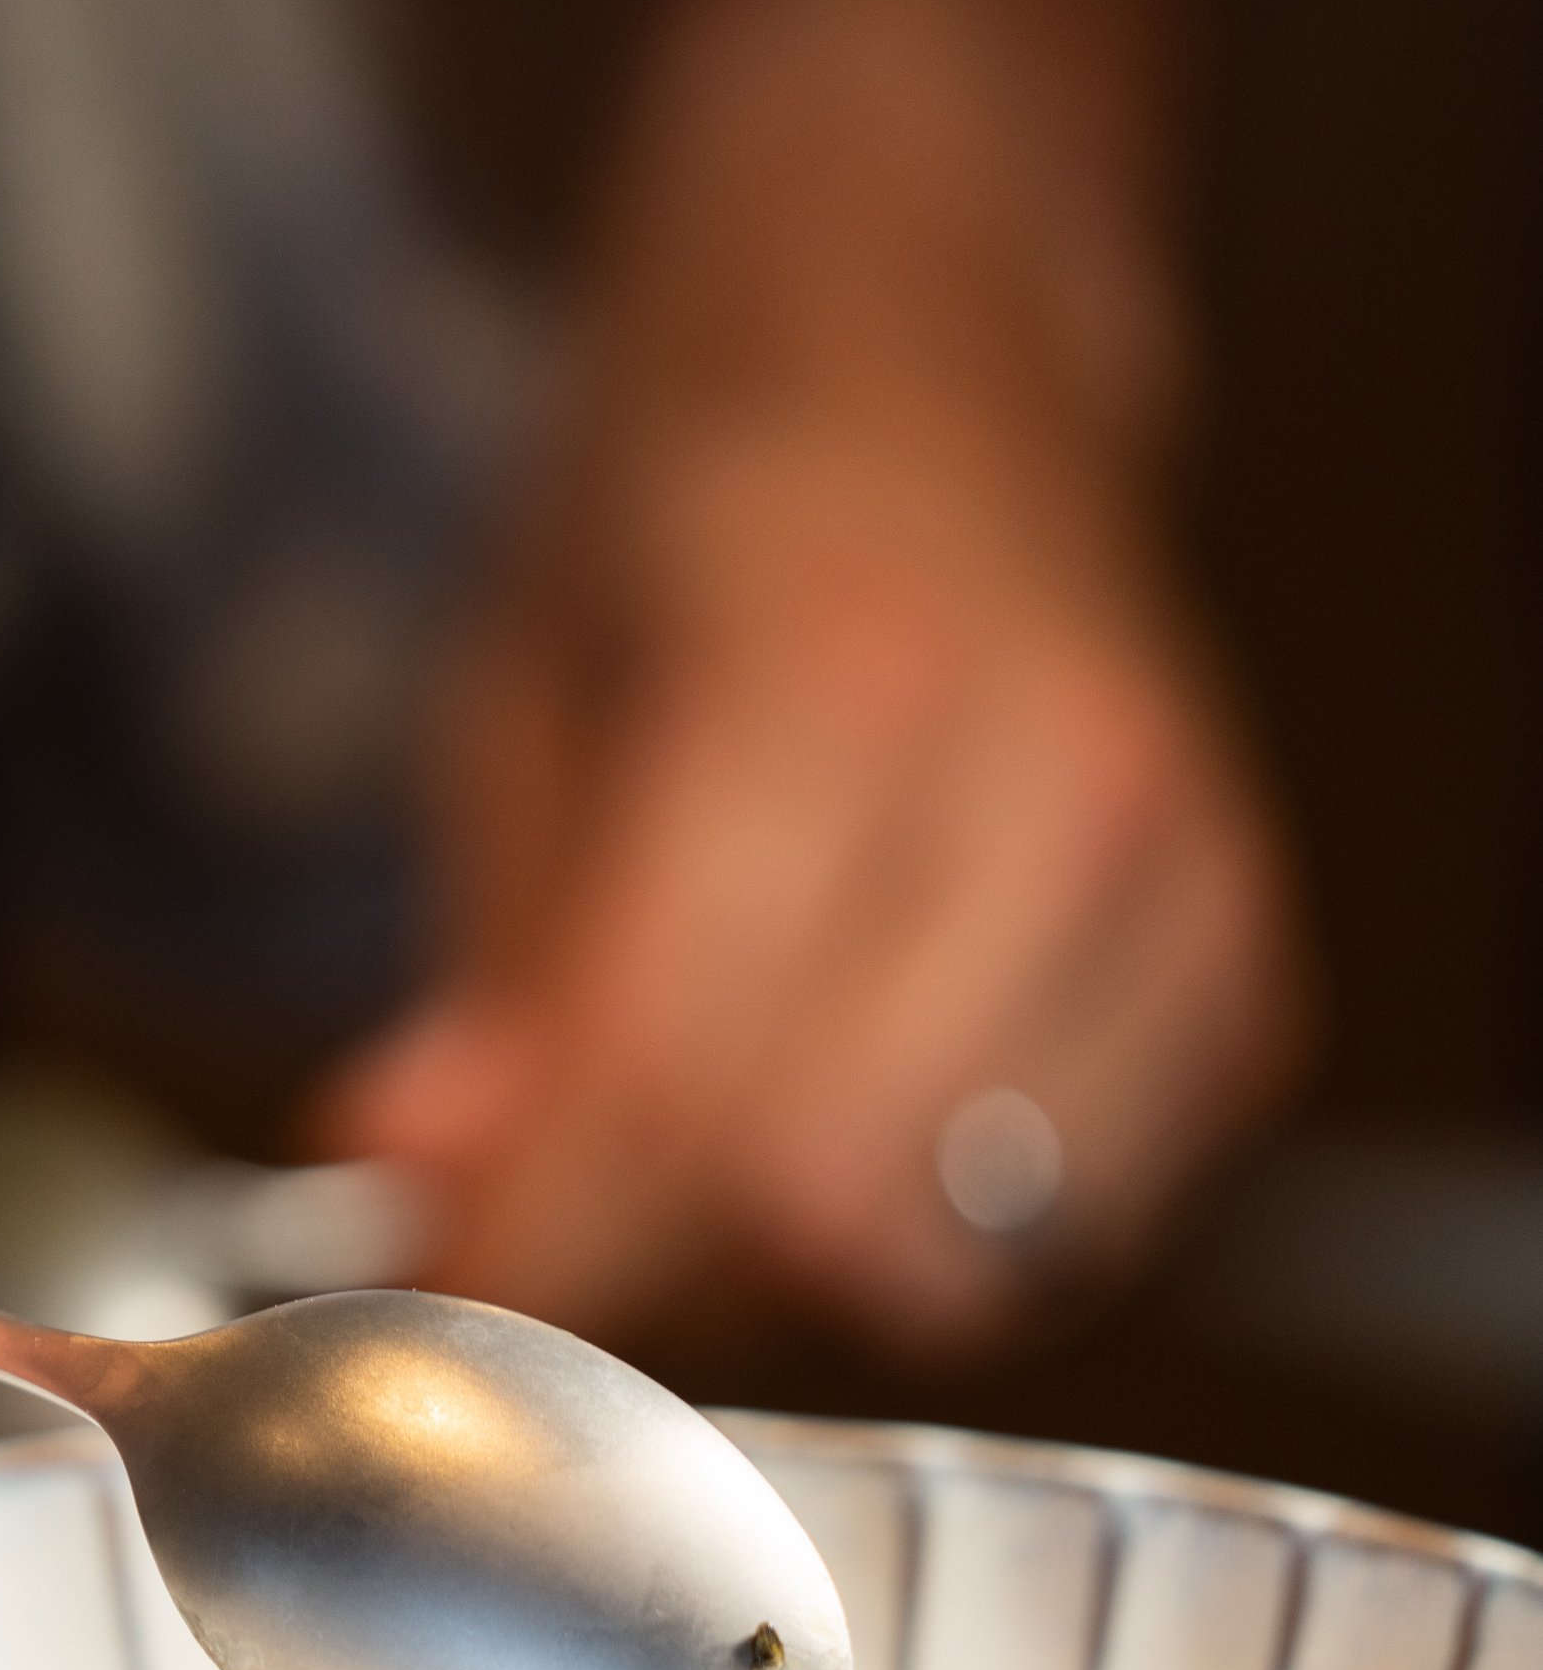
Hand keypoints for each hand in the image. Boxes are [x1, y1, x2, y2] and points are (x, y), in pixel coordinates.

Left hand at [316, 389, 1308, 1351]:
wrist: (939, 368)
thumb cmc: (712, 514)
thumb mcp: (522, 700)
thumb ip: (497, 973)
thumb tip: (420, 1176)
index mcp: (838, 687)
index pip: (676, 1083)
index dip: (533, 1244)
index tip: (436, 1301)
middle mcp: (1053, 791)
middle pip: (817, 1202)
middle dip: (649, 1260)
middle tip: (556, 1206)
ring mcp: (1183, 893)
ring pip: (960, 1259)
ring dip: (797, 1268)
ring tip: (714, 1136)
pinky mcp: (1250, 984)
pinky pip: (1079, 1235)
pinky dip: (943, 1233)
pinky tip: (866, 1105)